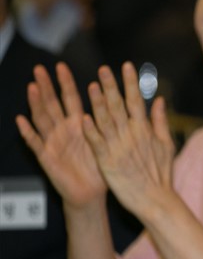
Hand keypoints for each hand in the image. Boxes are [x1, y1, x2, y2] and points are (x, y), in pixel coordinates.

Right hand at [16, 63, 106, 208]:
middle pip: (53, 104)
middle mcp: (64, 130)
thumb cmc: (101, 166)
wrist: (92, 193)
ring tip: (32, 87)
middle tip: (39, 69)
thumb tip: (123, 100)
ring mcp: (53, 142)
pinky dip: (29, 132)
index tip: (61, 66)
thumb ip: (113, 121)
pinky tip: (21, 120)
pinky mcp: (47, 157)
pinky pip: (36, 144)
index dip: (66, 83)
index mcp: (80, 124)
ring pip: (43, 119)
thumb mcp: (109, 140)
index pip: (71, 99)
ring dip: (36, 104)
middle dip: (46, 86)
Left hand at [82, 62, 174, 221]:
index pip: (136, 100)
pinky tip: (84, 118)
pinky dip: (91, 131)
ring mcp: (118, 148)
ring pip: (106, 121)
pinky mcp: (108, 162)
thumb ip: (160, 121)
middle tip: (103, 69)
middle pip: (119, 106)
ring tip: (91, 86)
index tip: (126, 66)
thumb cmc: (161, 173)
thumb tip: (159, 100)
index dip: (130, 82)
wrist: (155, 199)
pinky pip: (97, 143)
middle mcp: (131, 135)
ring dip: (98, 103)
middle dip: (111, 86)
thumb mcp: (166, 144)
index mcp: (144, 129)